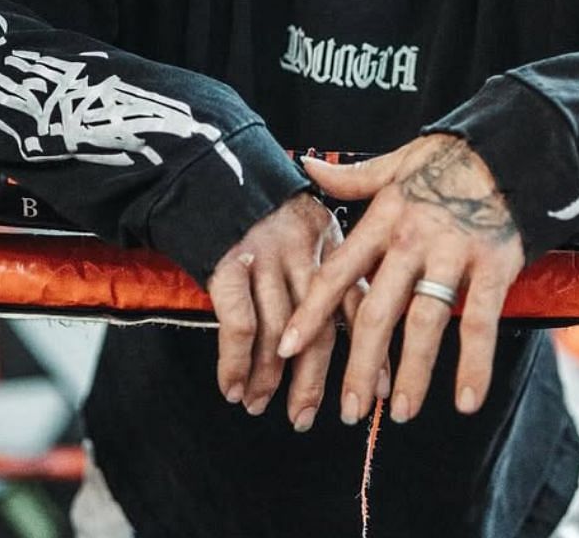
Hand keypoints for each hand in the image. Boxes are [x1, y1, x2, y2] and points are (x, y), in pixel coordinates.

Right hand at [206, 192, 361, 431]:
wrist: (200, 161)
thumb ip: (323, 254)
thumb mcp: (299, 214)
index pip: (356, 300)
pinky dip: (235, 362)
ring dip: (271, 380)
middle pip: (318, 327)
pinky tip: (232, 387)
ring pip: (279, 333)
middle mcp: (300, 248)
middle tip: (311, 417)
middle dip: (315, 379)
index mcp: (325, 235)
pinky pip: (239, 324)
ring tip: (262, 407)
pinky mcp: (226, 263)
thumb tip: (350, 314)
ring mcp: (263, 256)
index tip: (378, 387)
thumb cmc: (248, 195)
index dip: (369, 349)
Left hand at [280, 133, 524, 425]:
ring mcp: (452, 255)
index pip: (336, 273)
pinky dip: (474, 364)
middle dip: (357, 363)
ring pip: (424, 322)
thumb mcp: (393, 162)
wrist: (509, 147)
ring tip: (398, 411)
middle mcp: (411, 240)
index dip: (311, 312)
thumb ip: (350, 178)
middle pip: (377, 311)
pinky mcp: (494, 267)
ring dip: (411, 372)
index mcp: (382, 220)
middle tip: (346, 407)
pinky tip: (465, 400)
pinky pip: (480, 322)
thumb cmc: (446, 160)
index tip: (287, 347)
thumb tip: (305, 166)